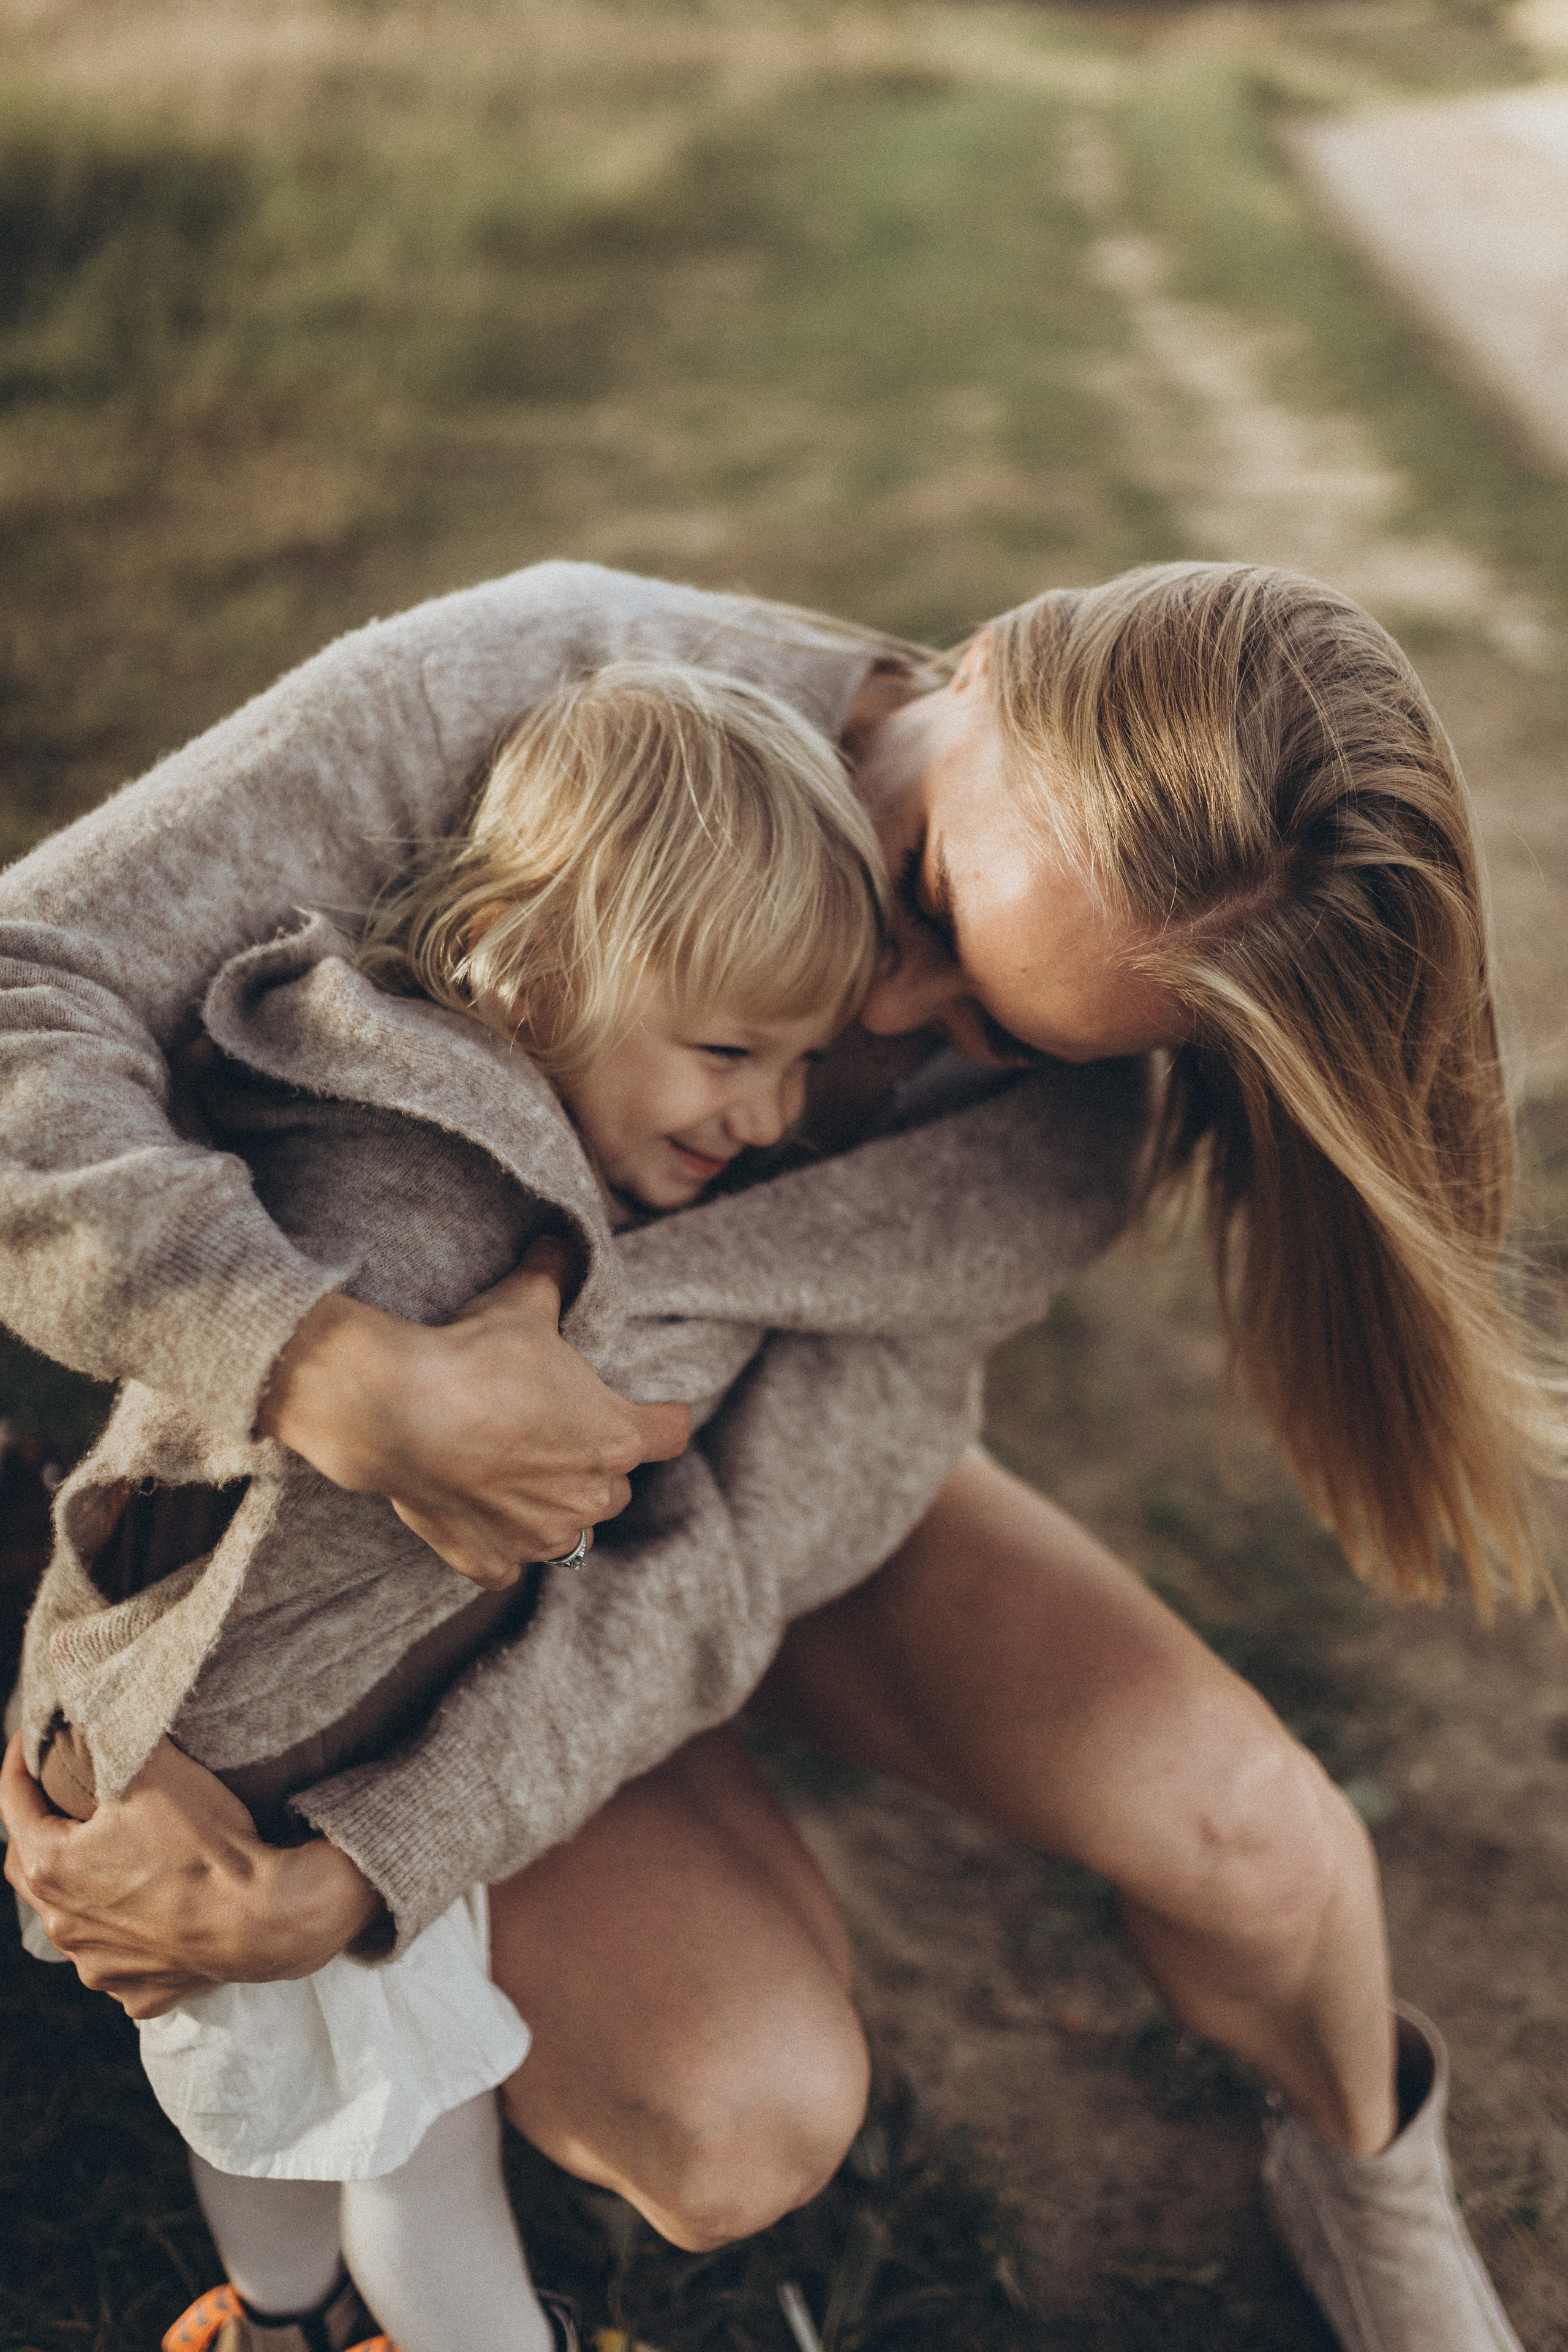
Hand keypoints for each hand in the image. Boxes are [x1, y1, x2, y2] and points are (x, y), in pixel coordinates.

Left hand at [0, 1735, 383, 2018]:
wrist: (265, 1920)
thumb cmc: (206, 1844)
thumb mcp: (155, 1767)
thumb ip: (111, 1727)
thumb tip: (83, 1685)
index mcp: (52, 1867)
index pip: (13, 1805)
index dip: (18, 1766)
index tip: (31, 1740)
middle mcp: (63, 1926)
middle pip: (30, 1868)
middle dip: (39, 1831)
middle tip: (59, 1801)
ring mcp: (100, 1967)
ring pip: (72, 1920)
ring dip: (81, 1890)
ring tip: (110, 1860)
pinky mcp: (139, 1992)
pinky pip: (120, 1960)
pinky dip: (127, 1936)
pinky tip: (151, 1916)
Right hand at [258, 1235, 690, 1588]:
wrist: (395, 1410)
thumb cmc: (473, 1356)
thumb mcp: (524, 1301)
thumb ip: (555, 1274)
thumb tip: (560, 1244)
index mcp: (617, 1437)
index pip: (671, 1431)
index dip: (658, 1414)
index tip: (645, 1406)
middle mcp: (589, 1498)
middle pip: (617, 1486)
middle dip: (595, 1463)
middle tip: (555, 1432)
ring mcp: (540, 1536)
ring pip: (568, 1529)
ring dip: (551, 1506)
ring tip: (512, 1469)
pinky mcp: (491, 1560)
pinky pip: (509, 1562)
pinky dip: (498, 1542)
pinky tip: (475, 1509)